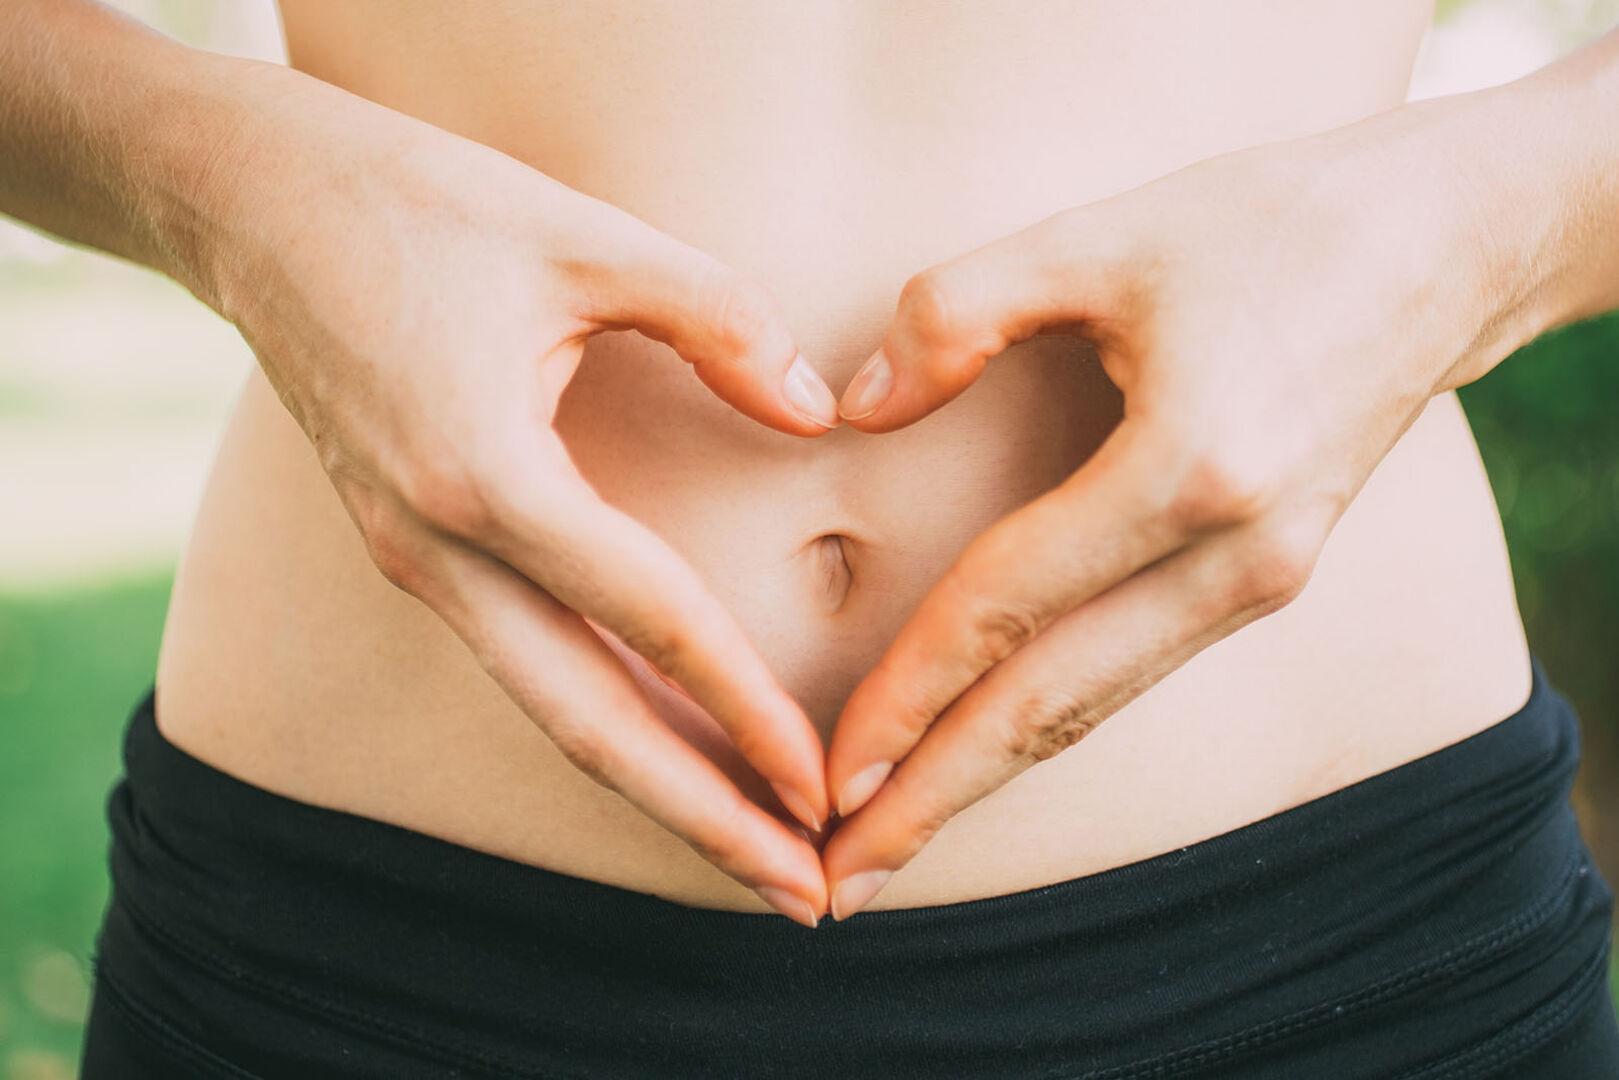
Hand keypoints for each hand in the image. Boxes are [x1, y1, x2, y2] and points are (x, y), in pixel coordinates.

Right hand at [217, 86, 839, 923]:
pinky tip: (667, 747)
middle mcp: (439, 547)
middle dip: (700, 817)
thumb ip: (719, 320)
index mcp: (484, 476)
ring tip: (750, 848)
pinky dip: (603, 720)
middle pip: (586, 724)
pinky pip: (522, 663)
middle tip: (802, 894)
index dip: (746, 708)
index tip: (823, 785)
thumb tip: (814, 410)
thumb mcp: (586, 237)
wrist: (257, 205)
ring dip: (653, 785)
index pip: (648, 620)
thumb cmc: (418, 205)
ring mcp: (416, 560)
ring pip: (549, 709)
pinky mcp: (414, 550)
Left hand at [820, 123, 1492, 918]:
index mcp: (1193, 470)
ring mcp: (1263, 580)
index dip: (906, 696)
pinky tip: (986, 749)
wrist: (1449, 243)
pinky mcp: (1267, 579)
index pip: (1007, 609)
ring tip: (894, 844)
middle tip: (837, 885)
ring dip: (988, 778)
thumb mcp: (1099, 235)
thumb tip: (854, 410)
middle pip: (1054, 708)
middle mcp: (1238, 555)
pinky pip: (1133, 669)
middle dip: (938, 800)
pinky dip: (1050, 723)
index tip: (826, 774)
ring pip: (1097, 707)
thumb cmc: (1271, 222)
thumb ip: (957, 311)